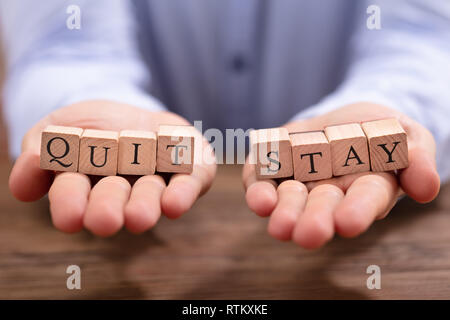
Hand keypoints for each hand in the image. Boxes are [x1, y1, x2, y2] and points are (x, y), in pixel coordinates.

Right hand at [9, 100, 215, 235]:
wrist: (137, 116)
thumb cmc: (94, 127)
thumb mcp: (58, 127)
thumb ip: (40, 149)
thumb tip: (22, 186)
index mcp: (86, 184)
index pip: (73, 192)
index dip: (70, 203)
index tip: (68, 218)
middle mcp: (123, 190)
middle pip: (114, 199)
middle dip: (108, 208)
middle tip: (104, 221)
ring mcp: (157, 181)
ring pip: (151, 195)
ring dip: (144, 205)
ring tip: (138, 217)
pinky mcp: (189, 170)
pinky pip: (191, 182)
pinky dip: (183, 193)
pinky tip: (174, 203)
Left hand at [243, 103, 439, 248]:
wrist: (346, 118)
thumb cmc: (380, 132)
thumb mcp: (409, 135)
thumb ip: (417, 158)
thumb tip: (426, 187)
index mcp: (365, 189)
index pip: (363, 202)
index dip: (356, 212)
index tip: (348, 223)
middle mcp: (330, 193)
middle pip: (322, 208)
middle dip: (315, 221)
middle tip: (308, 234)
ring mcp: (300, 181)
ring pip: (289, 201)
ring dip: (284, 212)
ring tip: (280, 226)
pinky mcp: (274, 167)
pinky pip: (262, 180)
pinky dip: (258, 189)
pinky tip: (259, 197)